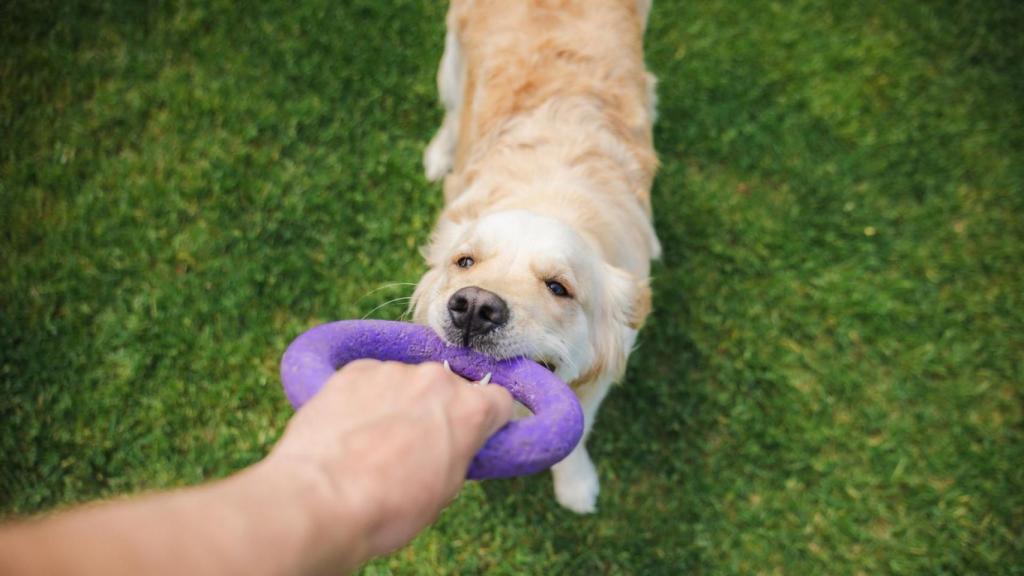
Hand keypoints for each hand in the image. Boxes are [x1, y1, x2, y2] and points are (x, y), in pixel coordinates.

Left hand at [266, 360, 513, 562]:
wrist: (323, 498)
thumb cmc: (385, 505)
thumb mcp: (445, 490)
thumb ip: (459, 452)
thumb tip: (453, 445)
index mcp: (470, 410)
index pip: (498, 400)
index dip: (486, 420)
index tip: (473, 433)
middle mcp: (436, 380)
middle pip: (448, 388)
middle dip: (437, 411)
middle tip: (416, 446)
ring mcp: (393, 371)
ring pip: (406, 383)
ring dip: (398, 403)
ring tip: (374, 442)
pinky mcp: (354, 371)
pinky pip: (369, 379)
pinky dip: (365, 398)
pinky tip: (352, 429)